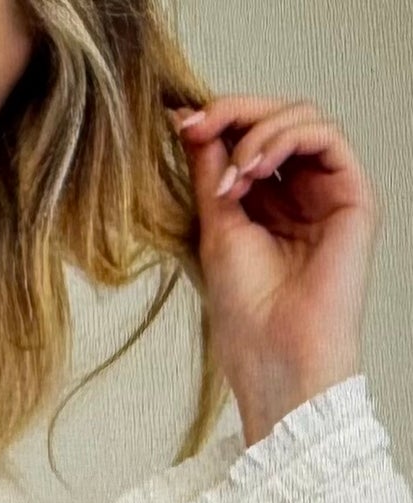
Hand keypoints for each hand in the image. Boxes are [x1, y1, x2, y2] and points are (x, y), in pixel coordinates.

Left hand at [168, 93, 380, 443]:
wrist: (275, 356)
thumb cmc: (247, 314)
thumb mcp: (215, 226)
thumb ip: (211, 171)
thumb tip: (190, 120)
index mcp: (267, 204)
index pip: (250, 136)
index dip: (220, 120)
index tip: (183, 124)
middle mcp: (301, 194)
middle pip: (278, 117)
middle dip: (235, 113)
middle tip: (201, 126)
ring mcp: (328, 193)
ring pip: (303, 119)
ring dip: (257, 132)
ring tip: (233, 174)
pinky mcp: (353, 197)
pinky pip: (328, 137)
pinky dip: (286, 138)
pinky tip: (255, 167)